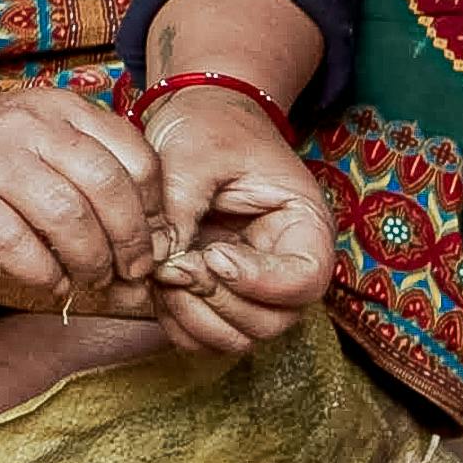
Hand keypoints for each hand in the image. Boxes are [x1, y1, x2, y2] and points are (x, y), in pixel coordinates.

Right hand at [0, 81, 166, 310]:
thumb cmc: (6, 149)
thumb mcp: (56, 134)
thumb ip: (102, 166)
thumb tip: (155, 237)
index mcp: (66, 109)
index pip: (134, 156)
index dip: (152, 208)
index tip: (153, 237)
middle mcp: (31, 128)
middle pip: (104, 185)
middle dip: (129, 239)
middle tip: (132, 269)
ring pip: (64, 215)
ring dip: (90, 260)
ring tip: (94, 278)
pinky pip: (16, 245)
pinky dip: (45, 273)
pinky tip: (55, 282)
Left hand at [137, 88, 336, 354]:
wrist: (196, 124)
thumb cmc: (209, 128)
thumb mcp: (197, 150)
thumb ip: (182, 203)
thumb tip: (161, 259)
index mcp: (303, 225)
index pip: (306, 281)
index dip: (260, 281)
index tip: (214, 254)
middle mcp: (284, 265)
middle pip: (272, 321)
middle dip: (217, 301)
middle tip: (175, 265)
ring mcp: (251, 288)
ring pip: (237, 338)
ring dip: (193, 316)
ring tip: (163, 271)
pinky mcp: (216, 297)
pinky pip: (202, 337)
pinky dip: (176, 322)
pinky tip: (156, 282)